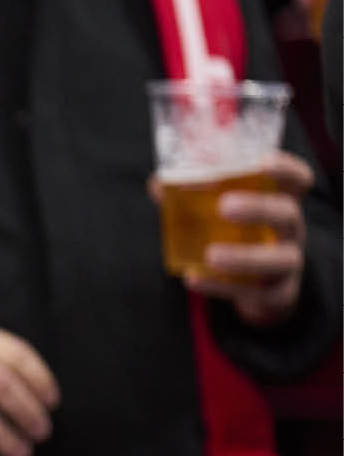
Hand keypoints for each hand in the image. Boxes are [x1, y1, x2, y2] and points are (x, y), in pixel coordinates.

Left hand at [186, 151, 311, 323]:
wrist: (257, 289)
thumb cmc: (237, 238)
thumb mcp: (221, 215)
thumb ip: (193, 196)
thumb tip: (158, 184)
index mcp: (281, 202)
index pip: (298, 180)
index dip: (286, 169)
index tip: (263, 161)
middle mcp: (290, 230)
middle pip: (286, 214)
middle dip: (258, 208)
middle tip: (225, 206)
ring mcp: (287, 263)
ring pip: (279, 260)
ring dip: (244, 257)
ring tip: (211, 255)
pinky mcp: (276, 294)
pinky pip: (254, 292)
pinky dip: (221, 286)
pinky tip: (193, 278)